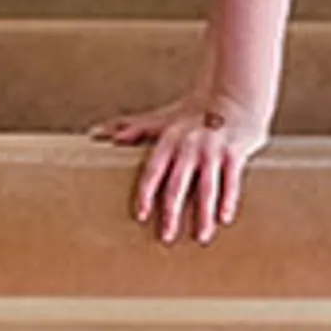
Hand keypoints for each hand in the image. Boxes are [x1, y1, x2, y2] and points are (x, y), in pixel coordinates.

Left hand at [91, 94, 267, 245]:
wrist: (233, 92)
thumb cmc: (193, 113)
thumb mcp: (163, 119)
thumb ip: (133, 129)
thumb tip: (95, 133)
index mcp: (170, 138)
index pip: (153, 169)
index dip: (146, 193)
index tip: (141, 216)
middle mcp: (189, 145)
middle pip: (178, 183)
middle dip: (172, 212)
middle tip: (167, 238)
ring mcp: (213, 149)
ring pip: (207, 187)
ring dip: (203, 214)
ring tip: (200, 238)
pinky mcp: (235, 152)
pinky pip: (231, 180)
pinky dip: (228, 200)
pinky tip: (224, 219)